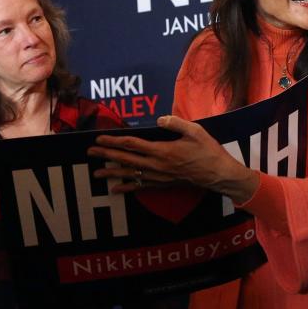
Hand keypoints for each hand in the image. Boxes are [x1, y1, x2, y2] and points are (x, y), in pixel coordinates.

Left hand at [89, 115, 258, 203]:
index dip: (114, 141)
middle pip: (126, 159)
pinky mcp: (163, 184)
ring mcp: (158, 177)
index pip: (132, 145)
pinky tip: (115, 189)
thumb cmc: (208, 151)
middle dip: (107, 155)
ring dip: (112, 172)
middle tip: (90, 153)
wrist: (218, 175)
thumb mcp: (196, 132)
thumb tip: (160, 119)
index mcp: (162, 151)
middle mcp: (156, 166)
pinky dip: (127, 187)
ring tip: (96, 173)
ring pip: (130, 174)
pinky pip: (140, 186)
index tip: (99, 139)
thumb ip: (176, 123)